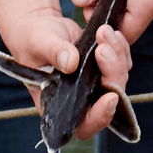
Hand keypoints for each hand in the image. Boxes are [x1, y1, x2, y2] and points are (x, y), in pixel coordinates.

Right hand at [0, 4, 135, 141]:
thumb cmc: (31, 41)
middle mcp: (80, 98)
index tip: (110, 98)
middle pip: (109, 99)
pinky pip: (121, 63)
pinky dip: (120, 48)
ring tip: (104, 33)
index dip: (99, 117)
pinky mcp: (102, 66)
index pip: (84, 124)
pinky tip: (110, 34)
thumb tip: (71, 62)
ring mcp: (93, 82)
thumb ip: (54, 52)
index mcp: (59, 104)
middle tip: (103, 49)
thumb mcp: (38, 44)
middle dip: (112, 74)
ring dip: (117, 56)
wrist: (39, 27)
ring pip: (118, 79)